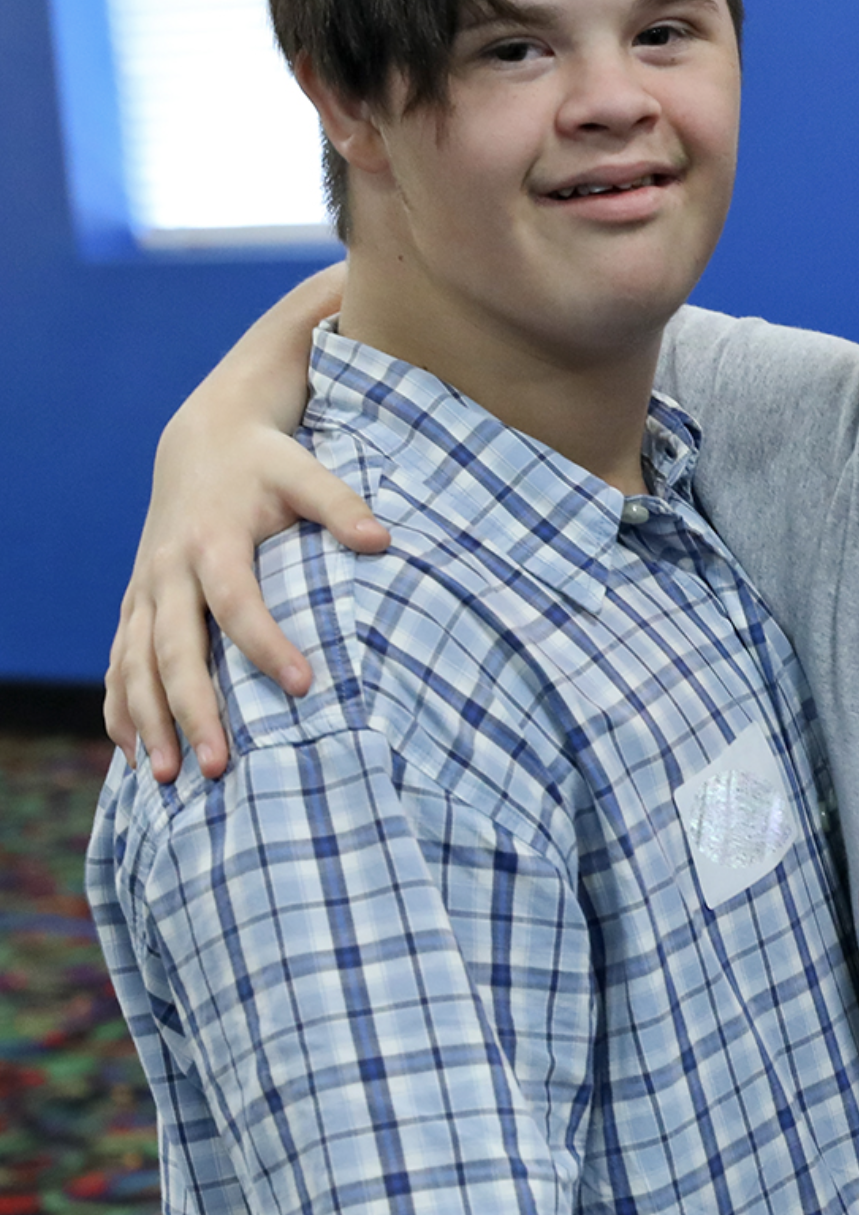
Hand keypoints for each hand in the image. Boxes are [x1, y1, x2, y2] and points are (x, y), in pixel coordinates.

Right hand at [103, 266, 379, 782]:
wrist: (202, 438)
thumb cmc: (264, 458)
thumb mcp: (304, 468)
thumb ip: (341, 503)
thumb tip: (383, 540)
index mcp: (212, 541)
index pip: (238, 603)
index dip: (266, 645)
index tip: (301, 687)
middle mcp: (168, 571)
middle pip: (175, 651)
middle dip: (193, 709)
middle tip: (217, 766)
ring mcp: (145, 590)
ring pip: (135, 665)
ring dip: (148, 721)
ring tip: (167, 776)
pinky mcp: (136, 601)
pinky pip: (119, 661)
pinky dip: (119, 705)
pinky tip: (130, 750)